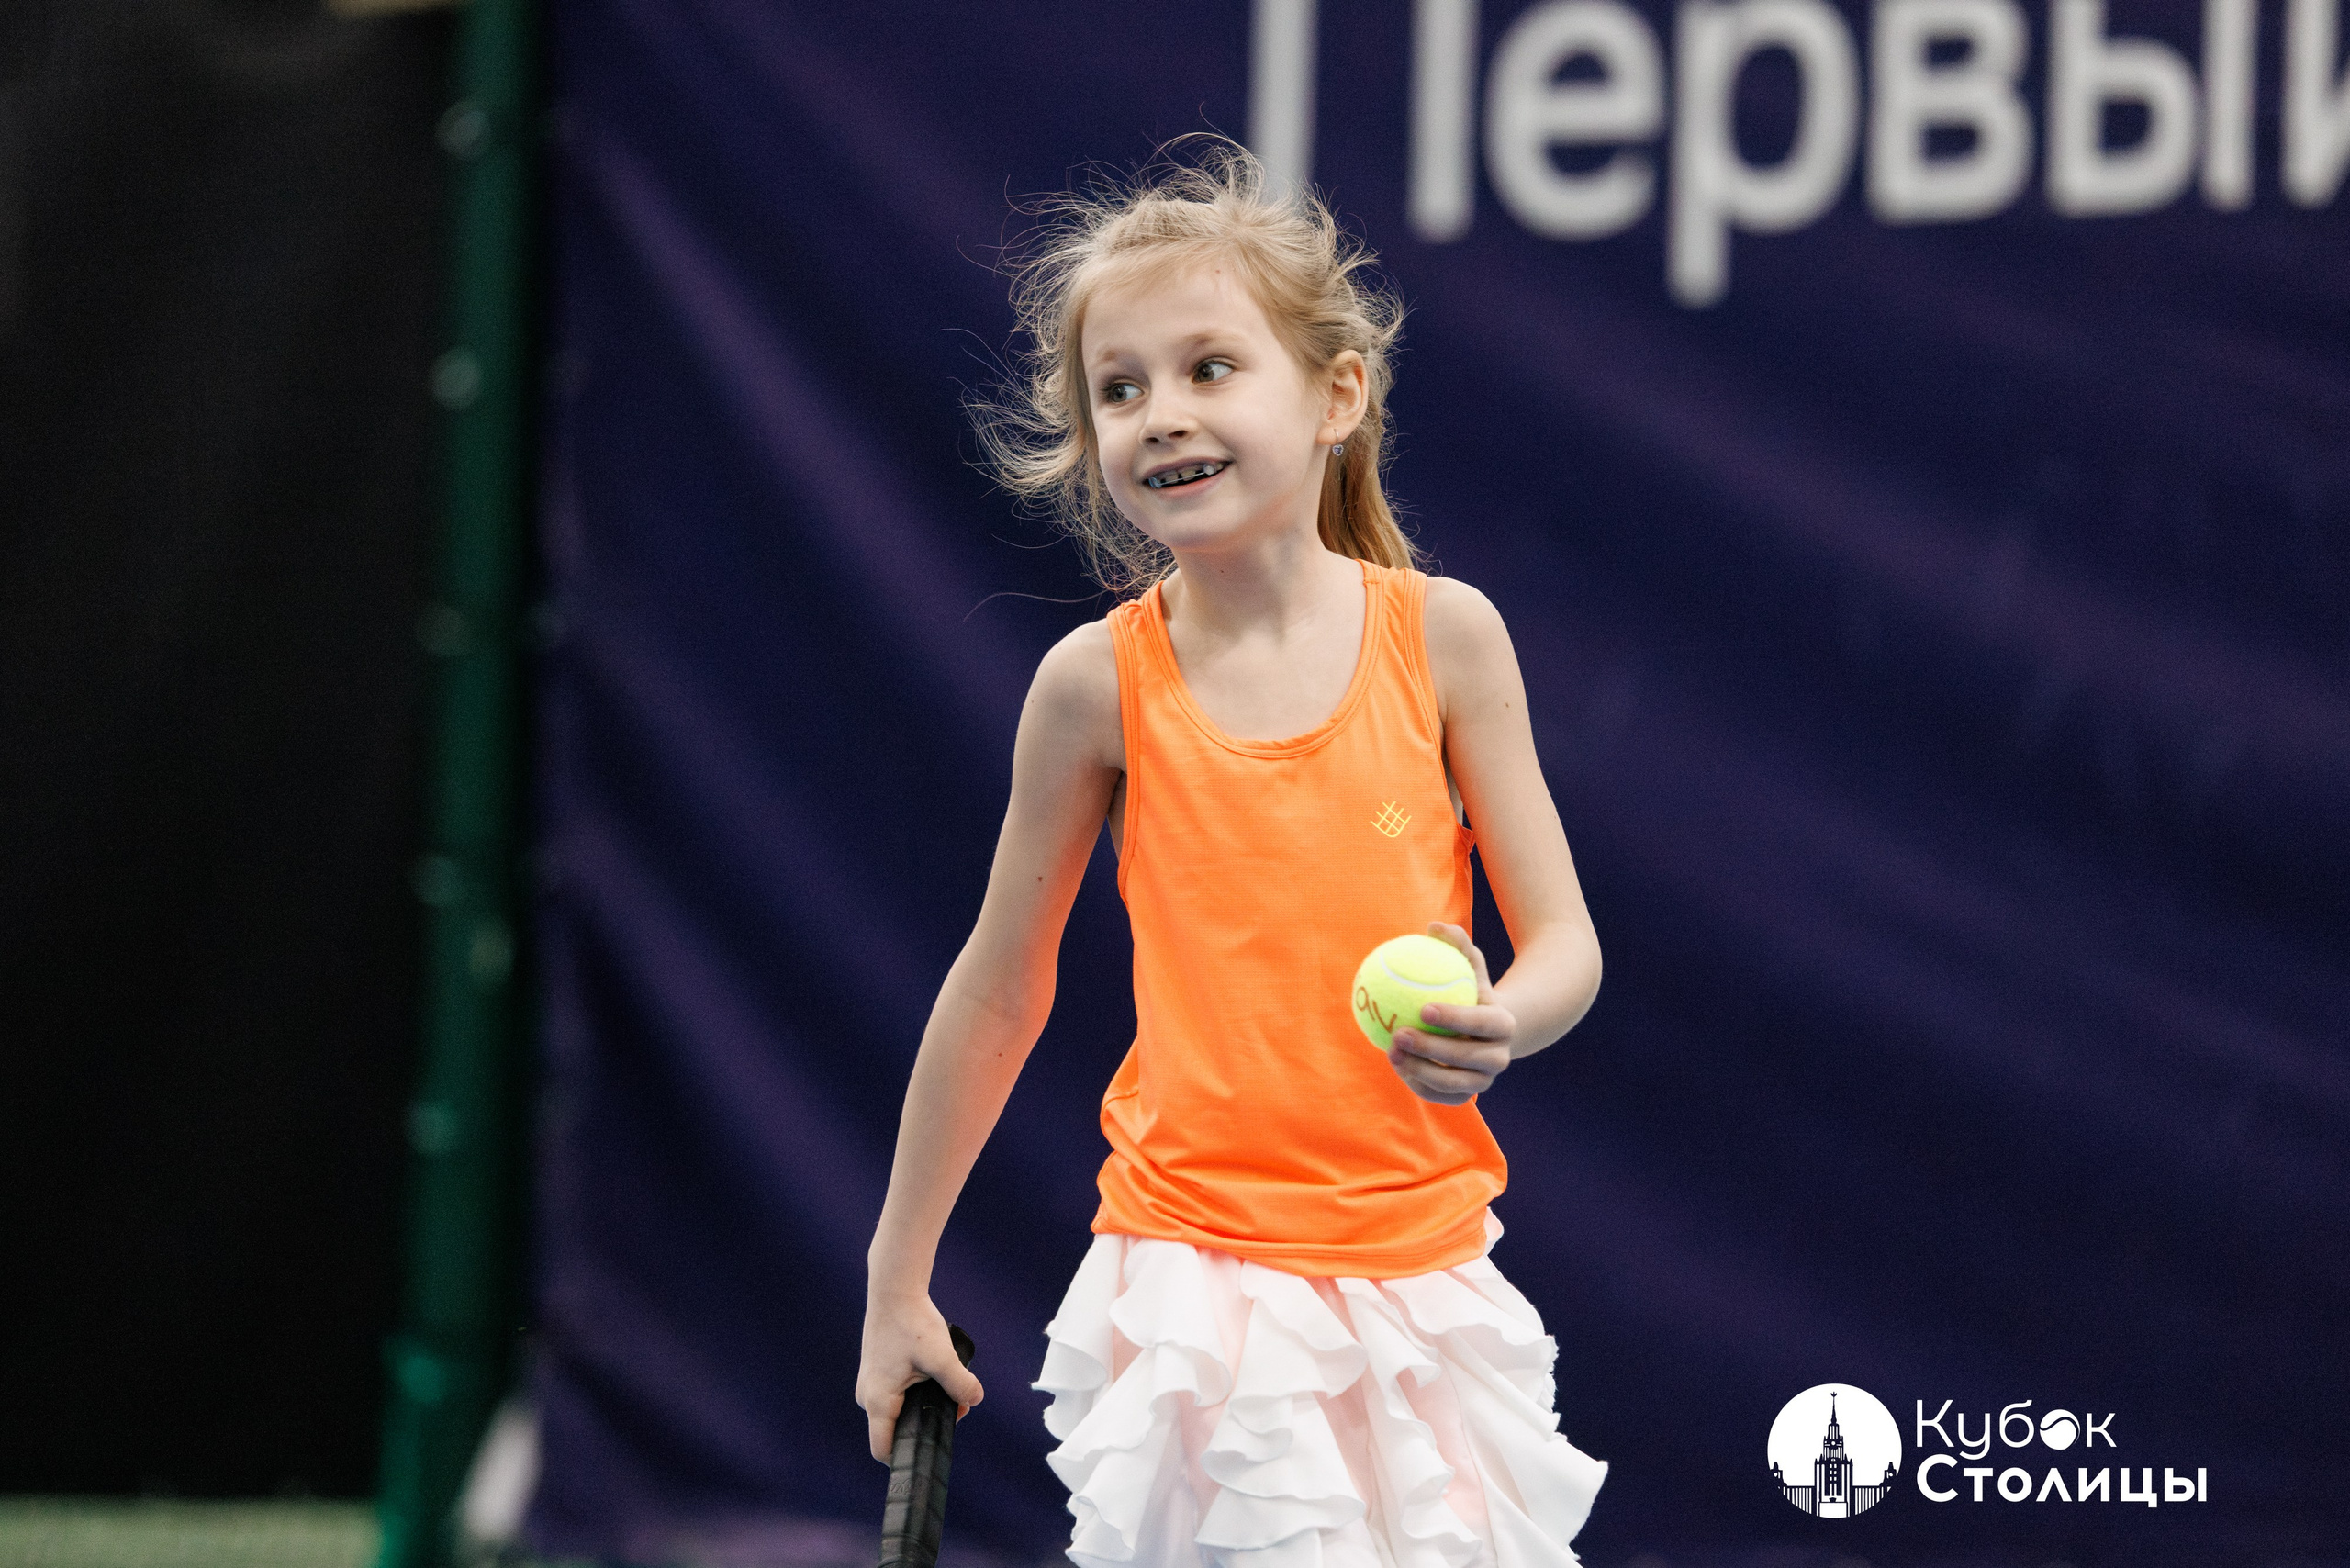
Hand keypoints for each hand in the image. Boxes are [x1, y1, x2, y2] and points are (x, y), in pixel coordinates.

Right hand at [857, 1290, 983, 1462]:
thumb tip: (974, 1401)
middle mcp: (868, 1397)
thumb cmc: (912, 1322)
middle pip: (895, 1430)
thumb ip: (959, 1383)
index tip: (931, 1451)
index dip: (905, 1457)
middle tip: (955, 1409)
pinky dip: (917, 1392)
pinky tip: (935, 1376)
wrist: (895, 1291)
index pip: (883, 1449)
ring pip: (898, 1410)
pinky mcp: (878, 1372)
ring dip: (924, 1406)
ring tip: (948, 1388)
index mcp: (878, 1401)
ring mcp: (871, 1384)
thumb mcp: (941, 1356)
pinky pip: (897, 1395)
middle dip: (926, 1425)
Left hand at [1387, 922, 1514, 1105]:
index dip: (1455, 1018)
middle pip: (1466, 1057)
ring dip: (1421, 1071)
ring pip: (1453, 1083)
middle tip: (1399, 1033)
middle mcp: (1500, 1057)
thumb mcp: (1468, 964)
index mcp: (1504, 1025)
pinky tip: (1397, 1066)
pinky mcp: (1468, 1095)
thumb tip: (1433, 925)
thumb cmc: (1471, 990)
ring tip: (1392, 1052)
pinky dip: (1419, 1086)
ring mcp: (1485, 1079)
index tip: (1422, 1009)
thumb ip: (1456, 944)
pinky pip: (1441, 1097)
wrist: (1486, 1030)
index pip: (1482, 1023)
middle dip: (1432, 1049)